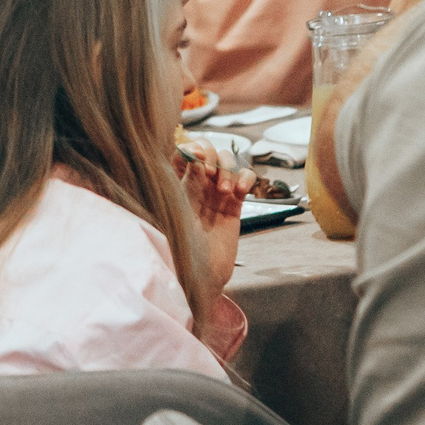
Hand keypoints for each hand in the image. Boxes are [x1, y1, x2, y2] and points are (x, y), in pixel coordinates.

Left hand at [177, 139, 252, 293]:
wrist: (200, 276)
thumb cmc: (182, 248)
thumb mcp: (182, 213)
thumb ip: (188, 184)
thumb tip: (194, 155)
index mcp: (178, 184)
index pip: (185, 152)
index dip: (193, 148)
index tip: (197, 157)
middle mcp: (198, 185)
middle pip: (209, 151)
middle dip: (213, 155)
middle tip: (210, 174)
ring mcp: (217, 193)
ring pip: (228, 162)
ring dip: (229, 169)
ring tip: (225, 191)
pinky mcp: (235, 205)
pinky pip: (245, 180)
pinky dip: (246, 178)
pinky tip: (242, 191)